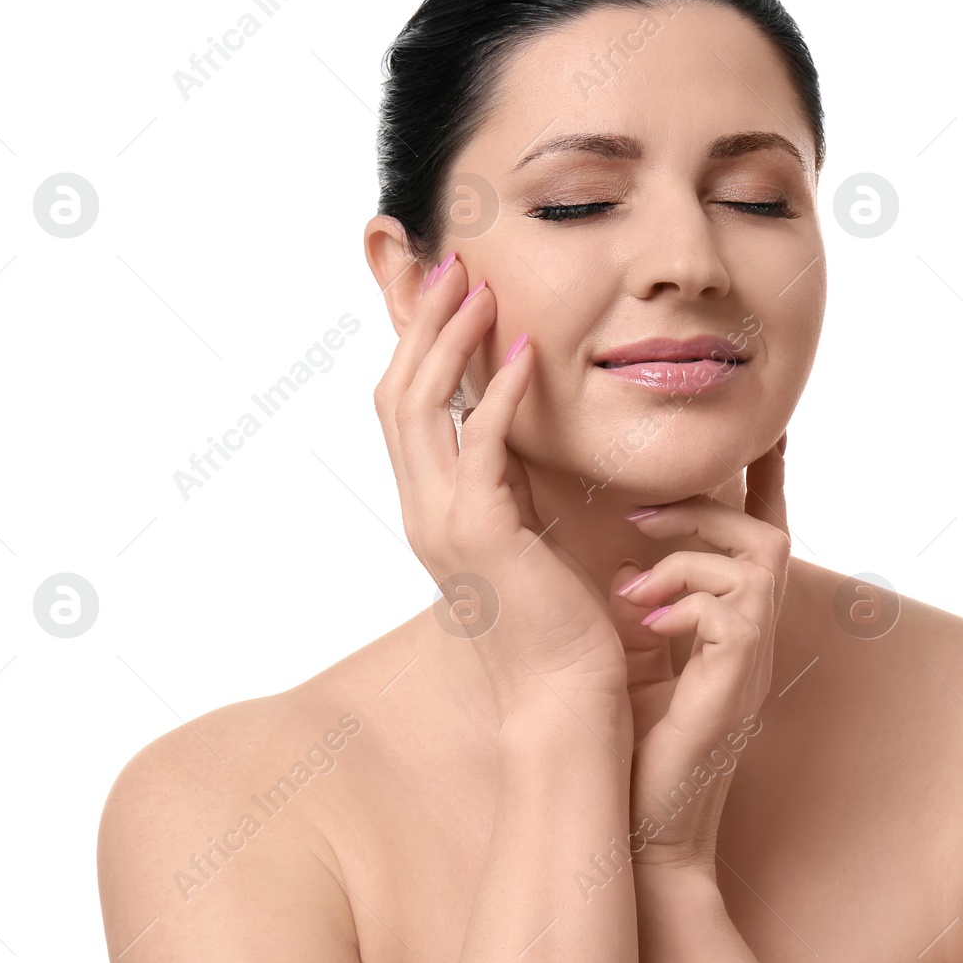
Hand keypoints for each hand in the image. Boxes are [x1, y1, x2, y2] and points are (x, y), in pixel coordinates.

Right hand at [374, 255, 629, 722]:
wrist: (564, 697)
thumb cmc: (559, 618)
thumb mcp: (526, 531)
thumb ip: (509, 479)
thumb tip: (511, 425)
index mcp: (431, 508)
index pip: (403, 408)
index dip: (416, 344)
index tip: (446, 289)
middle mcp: (423, 511)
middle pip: (397, 395)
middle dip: (421, 324)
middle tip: (451, 265)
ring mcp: (443, 523)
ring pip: (420, 410)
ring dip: (449, 342)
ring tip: (478, 287)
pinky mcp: (481, 535)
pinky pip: (479, 445)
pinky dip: (496, 393)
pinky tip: (523, 353)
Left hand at [612, 433, 788, 872]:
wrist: (638, 827)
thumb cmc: (630, 744)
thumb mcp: (630, 655)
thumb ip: (638, 604)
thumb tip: (612, 560)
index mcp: (727, 622)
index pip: (753, 533)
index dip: (761, 477)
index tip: (760, 426)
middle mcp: (751, 632)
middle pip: (768, 528)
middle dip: (709, 502)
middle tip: (640, 510)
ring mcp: (753, 654)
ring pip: (759, 552)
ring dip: (688, 550)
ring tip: (630, 582)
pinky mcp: (739, 676)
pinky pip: (737, 601)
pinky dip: (685, 597)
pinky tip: (641, 621)